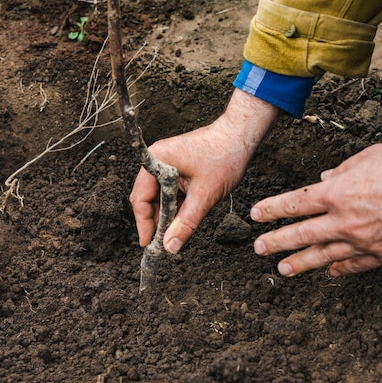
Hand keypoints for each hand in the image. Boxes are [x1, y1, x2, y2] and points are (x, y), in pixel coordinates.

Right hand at [130, 89, 279, 252]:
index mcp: (156, 161)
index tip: (149, 244)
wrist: (241, 136)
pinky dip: (176, 205)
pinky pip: (170, 191)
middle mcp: (157, 160)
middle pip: (147, 198)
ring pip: (160, 196)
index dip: (144, 223)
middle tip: (164, 243)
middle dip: (156, 221)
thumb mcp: (204, 195)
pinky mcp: (177, 167)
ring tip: (176, 232)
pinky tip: (184, 217)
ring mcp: (167, 163)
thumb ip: (186, 222)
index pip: (140, 198)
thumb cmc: (224, 157)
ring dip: (167, 214)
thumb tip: (170, 246)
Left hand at [250, 143, 381, 276]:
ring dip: (299, 263)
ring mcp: (359, 241)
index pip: (294, 203)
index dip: (271, 210)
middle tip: (258, 248)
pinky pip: (353, 266)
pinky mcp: (379, 254)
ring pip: (322, 256)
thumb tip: (324, 180)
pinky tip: (330, 274)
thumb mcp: (367, 157)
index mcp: (335, 193)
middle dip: (276, 241)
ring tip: (282, 269)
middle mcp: (342, 221)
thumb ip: (341, 171)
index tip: (256, 215)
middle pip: (300, 234)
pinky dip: (340, 270)